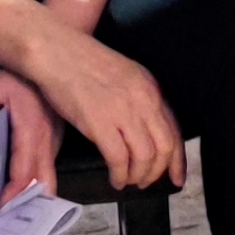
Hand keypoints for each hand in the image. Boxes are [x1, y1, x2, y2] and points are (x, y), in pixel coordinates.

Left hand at [0, 67, 59, 200]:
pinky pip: (47, 165)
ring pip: (47, 177)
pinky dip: (37, 181)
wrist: (47, 56)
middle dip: (27, 207)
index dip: (11, 197)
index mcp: (32, 132)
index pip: (23, 175)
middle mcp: (47, 141)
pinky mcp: (54, 137)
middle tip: (9, 222)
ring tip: (13, 213)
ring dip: (32, 196)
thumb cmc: (17, 74)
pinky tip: (22, 189)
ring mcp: (54, 140)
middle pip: (43, 184)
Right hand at [19, 22, 182, 188]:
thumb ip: (139, 99)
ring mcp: (123, 112)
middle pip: (164, 148)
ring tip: (128, 181)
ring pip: (144, 157)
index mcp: (151, 88)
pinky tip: (115, 179)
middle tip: (146, 182)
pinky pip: (119, 160)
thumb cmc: (84, 62)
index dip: (178, 160)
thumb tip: (145, 128)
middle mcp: (143, 101)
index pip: (174, 130)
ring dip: (138, 176)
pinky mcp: (100, 124)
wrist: (57, 52)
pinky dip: (120, 175)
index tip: (177, 178)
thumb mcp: (124, 74)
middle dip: (157, 172)